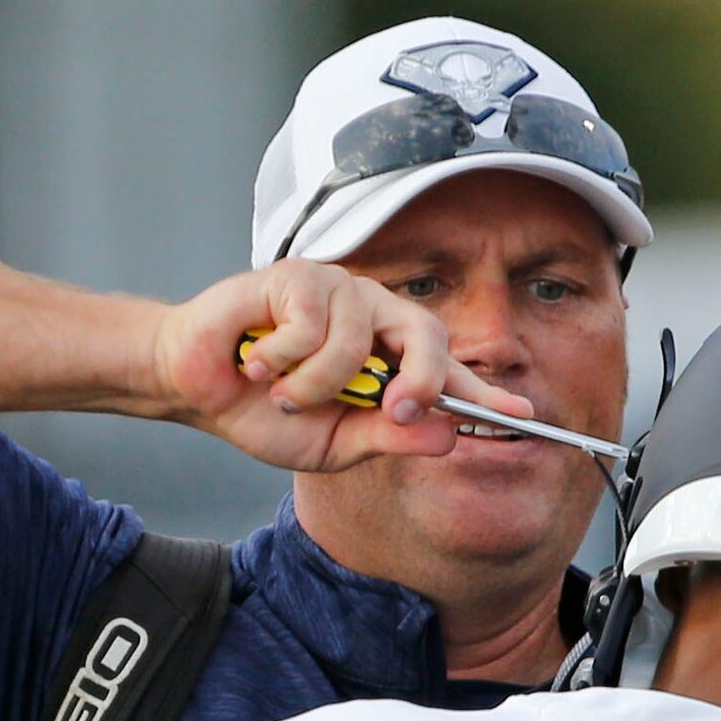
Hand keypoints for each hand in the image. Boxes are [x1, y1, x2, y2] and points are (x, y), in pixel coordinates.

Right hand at [145, 259, 531, 471]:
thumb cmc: (265, 412)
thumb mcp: (336, 444)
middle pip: (429, 335)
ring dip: (313, 386)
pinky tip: (257, 362)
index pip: (448, 375)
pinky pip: (310, 326)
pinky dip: (279, 360)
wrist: (198, 390)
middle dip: (419, 381)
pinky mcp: (298, 275)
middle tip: (389, 410)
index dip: (484, 396)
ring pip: (357, 342)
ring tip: (280, 391)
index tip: (521, 417)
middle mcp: (374, 316)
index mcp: (389, 357)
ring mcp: (339, 290)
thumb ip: (390, 438)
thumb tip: (446, 437)